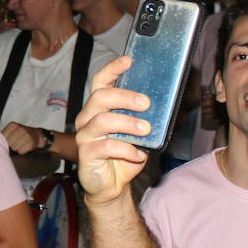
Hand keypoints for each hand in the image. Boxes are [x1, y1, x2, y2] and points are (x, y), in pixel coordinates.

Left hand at [1, 122, 40, 154]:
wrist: (36, 134)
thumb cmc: (19, 134)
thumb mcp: (11, 131)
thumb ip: (3, 135)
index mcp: (13, 125)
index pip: (3, 137)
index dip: (5, 141)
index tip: (9, 140)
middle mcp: (20, 129)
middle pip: (9, 143)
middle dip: (10, 145)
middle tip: (15, 143)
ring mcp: (27, 135)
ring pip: (15, 148)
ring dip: (16, 149)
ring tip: (20, 145)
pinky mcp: (32, 142)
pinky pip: (21, 151)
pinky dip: (21, 151)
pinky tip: (24, 147)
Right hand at [72, 56, 152, 205]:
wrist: (111, 186)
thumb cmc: (124, 156)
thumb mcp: (137, 134)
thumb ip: (143, 118)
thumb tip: (163, 105)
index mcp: (98, 108)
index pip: (100, 81)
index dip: (112, 69)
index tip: (129, 60)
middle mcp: (87, 118)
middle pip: (100, 97)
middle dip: (124, 96)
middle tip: (146, 103)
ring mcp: (85, 136)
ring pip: (102, 120)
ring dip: (127, 123)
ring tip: (145, 129)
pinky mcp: (86, 154)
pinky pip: (105, 146)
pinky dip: (125, 148)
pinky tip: (137, 154)